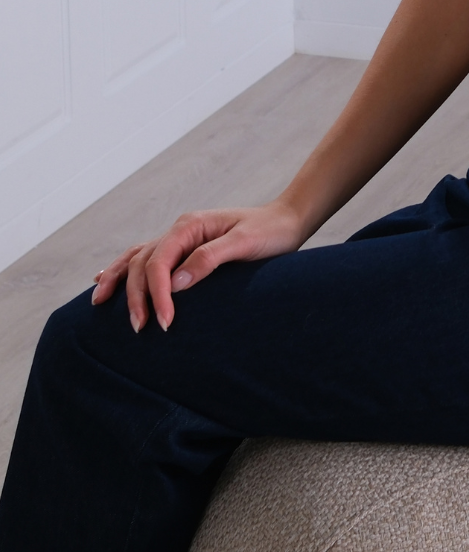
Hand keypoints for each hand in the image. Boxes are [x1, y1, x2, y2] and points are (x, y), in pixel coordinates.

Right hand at [91, 200, 307, 332]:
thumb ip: (210, 259)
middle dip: (136, 296)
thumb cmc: (269, 232)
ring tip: (99, 303)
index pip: (159, 262)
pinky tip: (106, 279)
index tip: (164, 323)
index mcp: (190, 226)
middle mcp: (180, 230)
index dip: (156, 293)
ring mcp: (180, 238)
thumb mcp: (245, 244)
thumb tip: (176, 283)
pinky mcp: (185, 249)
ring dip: (118, 280)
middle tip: (141, 329)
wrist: (285, 222)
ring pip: (136, 258)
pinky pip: (146, 257)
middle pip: (142, 262)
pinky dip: (124, 268)